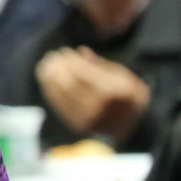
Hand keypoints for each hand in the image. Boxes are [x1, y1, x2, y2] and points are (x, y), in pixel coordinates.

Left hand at [35, 48, 150, 141]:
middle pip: (68, 83)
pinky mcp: (78, 125)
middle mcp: (97, 106)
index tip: (65, 51)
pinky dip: (50, 91)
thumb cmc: (131, 98)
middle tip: (52, 56)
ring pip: (60, 94)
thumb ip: (101, 64)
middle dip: (57, 67)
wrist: (135, 128)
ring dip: (48, 78)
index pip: (83, 72)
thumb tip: (80, 51)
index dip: (70, 60)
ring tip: (46, 66)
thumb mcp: (125, 77)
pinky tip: (47, 80)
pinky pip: (58, 105)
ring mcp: (86, 118)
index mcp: (112, 91)